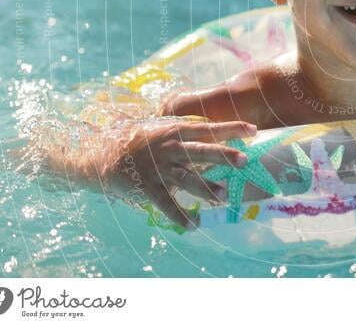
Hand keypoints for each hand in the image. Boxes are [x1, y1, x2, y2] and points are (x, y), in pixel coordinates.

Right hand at [101, 119, 255, 228]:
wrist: (102, 155)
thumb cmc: (138, 139)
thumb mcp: (162, 128)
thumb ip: (186, 132)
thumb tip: (215, 131)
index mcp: (175, 131)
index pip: (207, 128)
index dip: (230, 129)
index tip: (253, 131)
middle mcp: (169, 149)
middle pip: (201, 151)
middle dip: (223, 156)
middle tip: (244, 160)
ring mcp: (158, 169)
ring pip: (187, 179)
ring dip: (206, 188)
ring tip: (223, 196)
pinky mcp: (147, 188)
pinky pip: (166, 204)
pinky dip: (179, 216)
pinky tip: (192, 226)